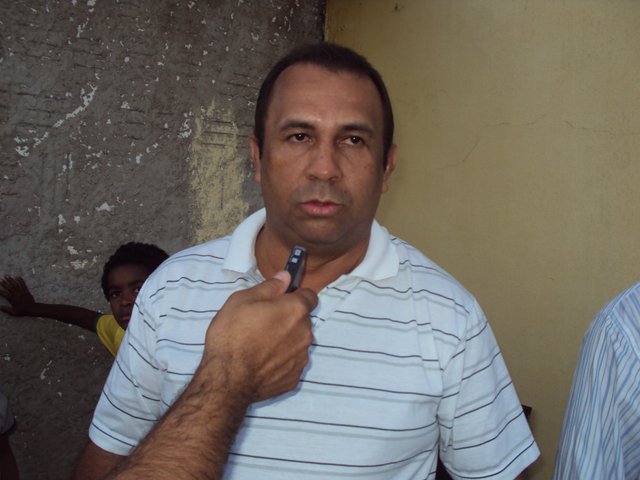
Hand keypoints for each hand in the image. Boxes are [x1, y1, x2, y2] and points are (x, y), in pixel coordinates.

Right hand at [0, 276, 36, 315]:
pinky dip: (20, 280)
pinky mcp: (26, 290)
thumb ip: (5, 309)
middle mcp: (17, 294)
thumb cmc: (23, 311)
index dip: (0, 291)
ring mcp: (22, 292)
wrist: (32, 309)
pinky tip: (18, 276)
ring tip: (7, 276)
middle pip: (10, 287)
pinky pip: (23, 284)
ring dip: (11, 280)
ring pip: (15, 284)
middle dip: (4, 283)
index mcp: (13, 299)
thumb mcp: (13, 312)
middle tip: (0, 279)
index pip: (5, 294)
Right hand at [201, 271, 317, 401]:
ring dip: (286, 340)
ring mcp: (301, 358)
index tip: (281, 300)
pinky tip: (262, 362)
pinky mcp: (294, 378)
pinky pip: (291, 363)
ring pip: (298, 342)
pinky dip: (281, 361)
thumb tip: (285, 277)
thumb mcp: (243, 300)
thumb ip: (269, 286)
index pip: (310, 296)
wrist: (227, 380)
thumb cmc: (232, 335)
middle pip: (302, 320)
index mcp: (295, 310)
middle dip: (288, 319)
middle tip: (263, 323)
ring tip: (259, 345)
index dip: (295, 295)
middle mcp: (305, 333)